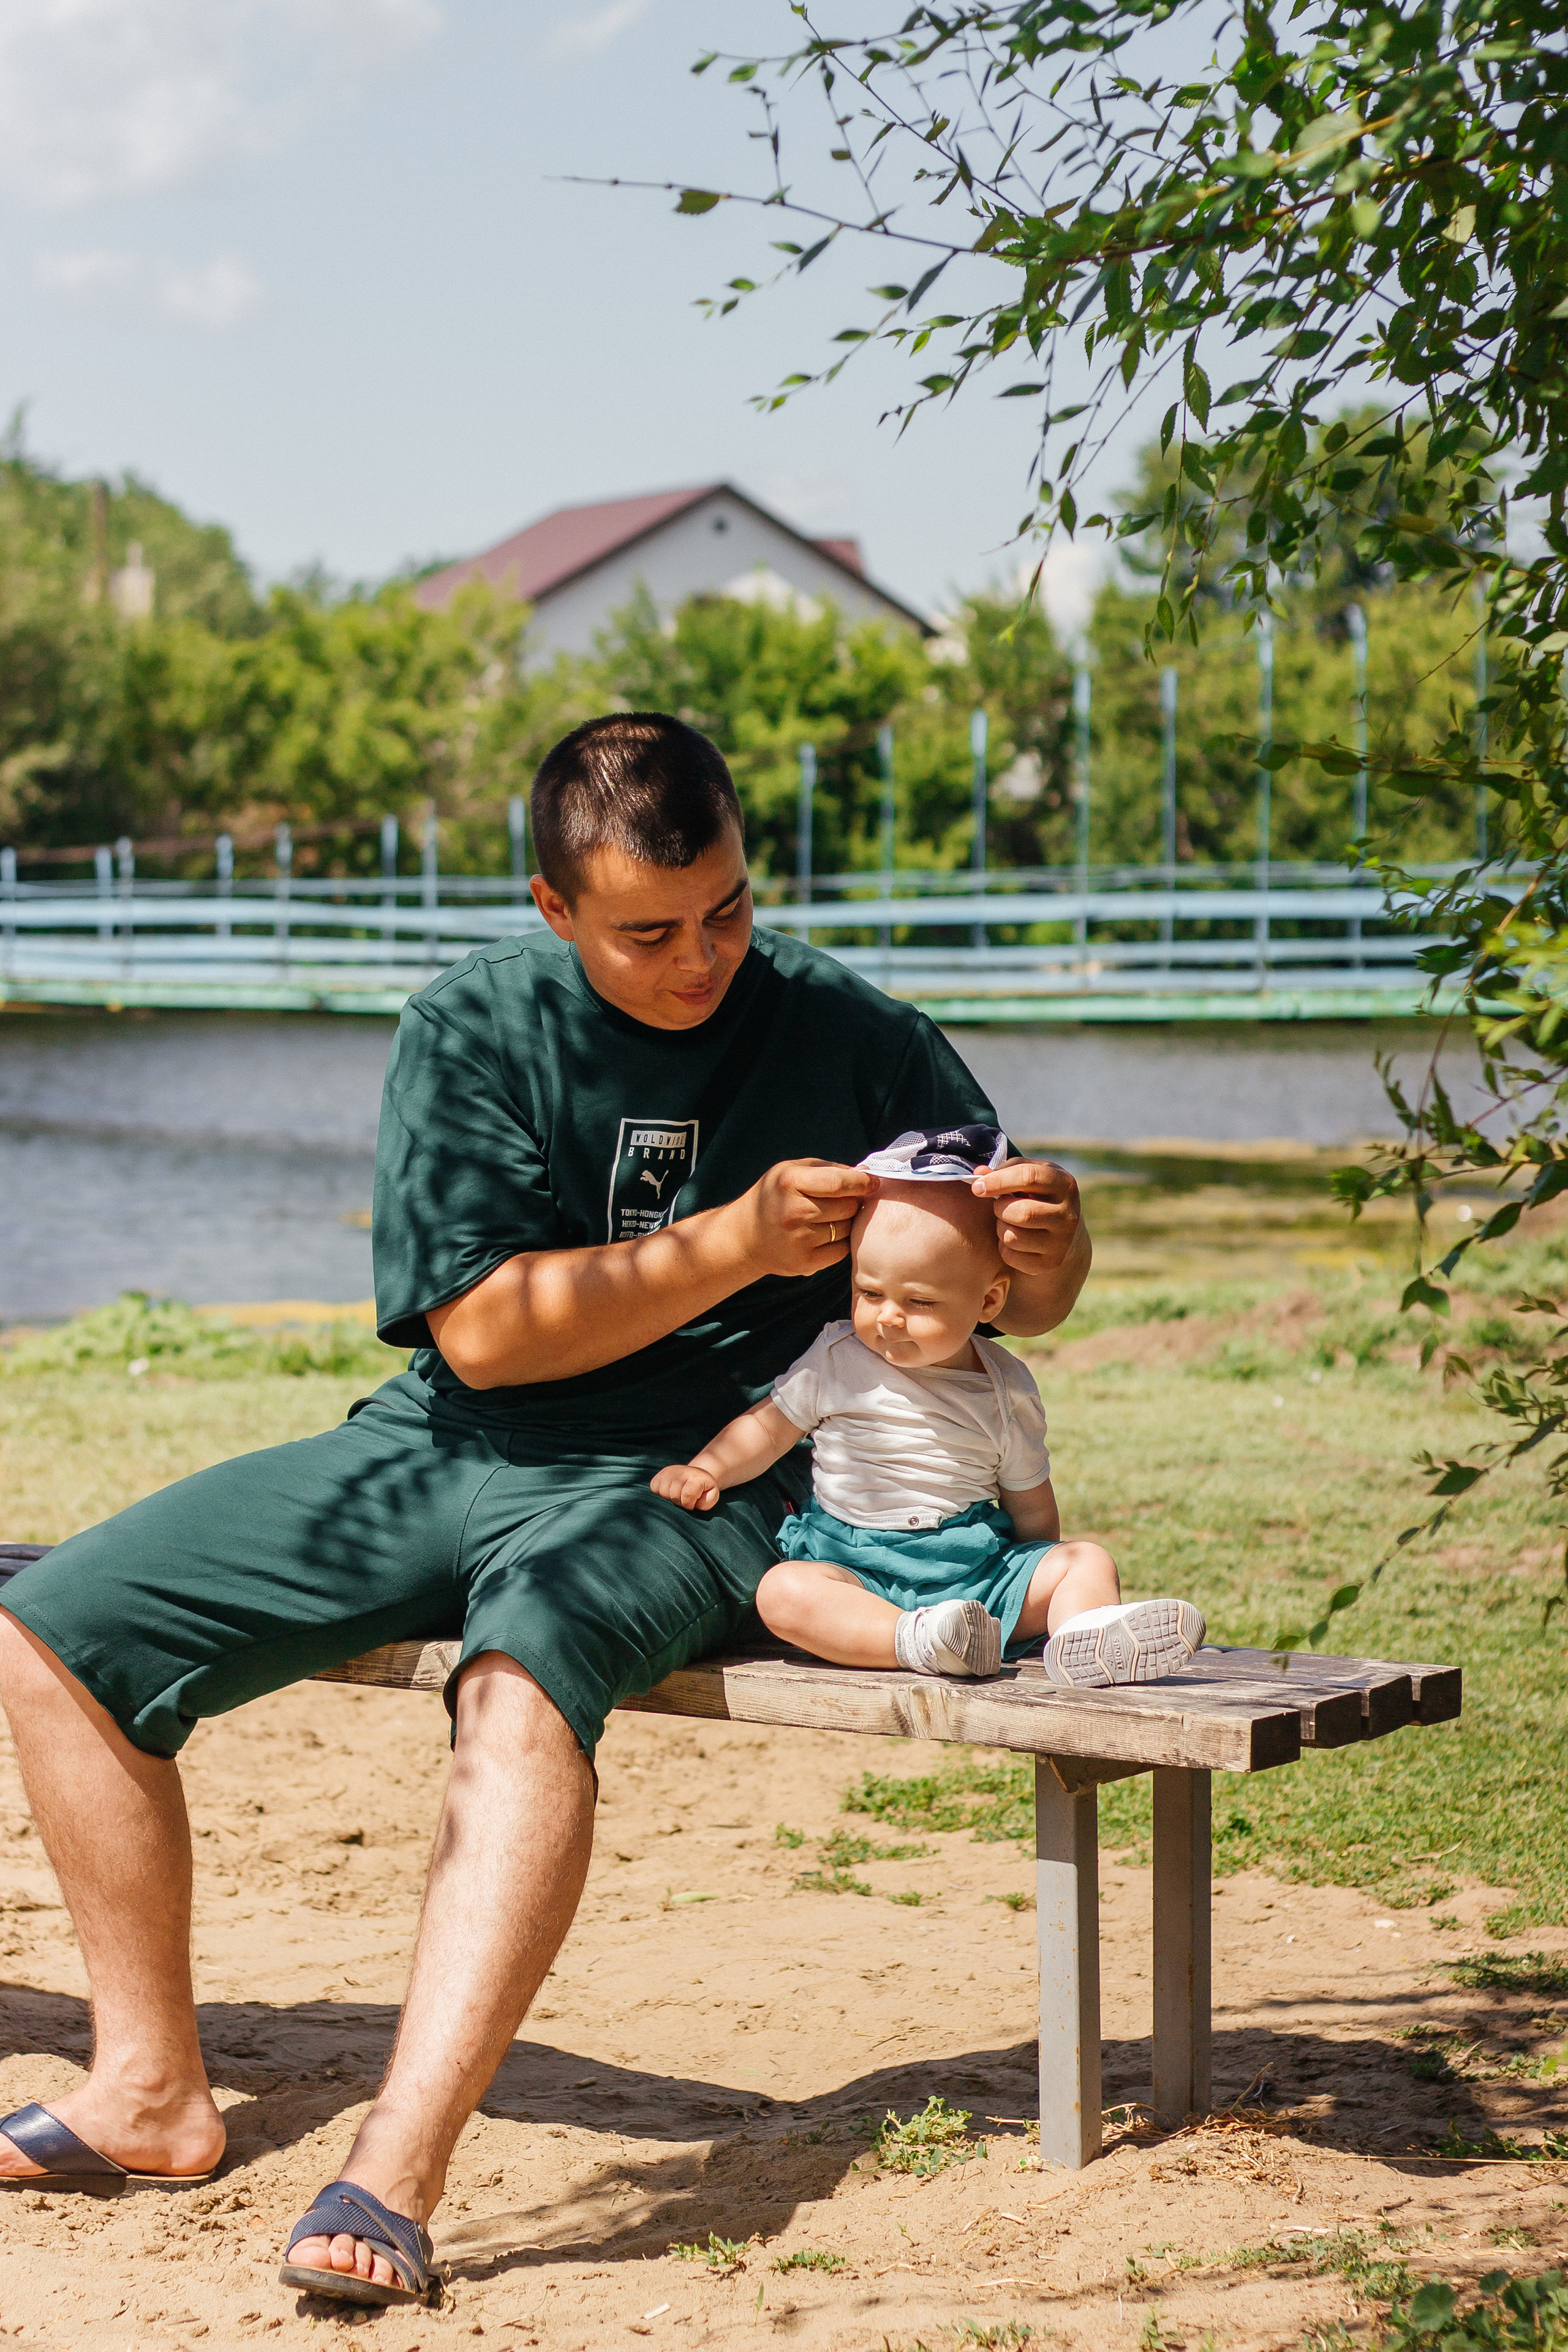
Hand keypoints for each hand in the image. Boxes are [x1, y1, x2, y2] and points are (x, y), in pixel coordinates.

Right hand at [650, 1463, 721, 1511]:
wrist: (696, 1476)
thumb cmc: (704, 1489)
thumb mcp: (712, 1495)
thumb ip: (707, 1502)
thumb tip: (694, 1503)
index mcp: (695, 1477)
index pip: (687, 1496)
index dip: (689, 1504)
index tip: (692, 1503)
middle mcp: (680, 1472)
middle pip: (674, 1496)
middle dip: (680, 1502)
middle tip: (685, 1499)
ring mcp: (668, 1472)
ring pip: (663, 1493)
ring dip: (670, 1498)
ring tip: (678, 1495)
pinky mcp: (659, 1475)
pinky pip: (654, 1489)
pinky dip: (661, 1493)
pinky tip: (669, 1492)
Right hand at [729, 1158, 876, 1280]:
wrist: (744, 1237)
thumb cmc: (774, 1196)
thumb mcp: (792, 1171)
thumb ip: (828, 1170)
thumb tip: (866, 1173)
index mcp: (790, 1182)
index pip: (838, 1183)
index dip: (861, 1182)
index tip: (872, 1182)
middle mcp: (793, 1211)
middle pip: (847, 1206)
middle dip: (851, 1202)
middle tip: (841, 1202)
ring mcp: (798, 1239)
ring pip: (847, 1228)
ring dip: (845, 1222)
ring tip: (826, 1218)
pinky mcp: (804, 1262)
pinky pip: (841, 1250)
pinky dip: (840, 1242)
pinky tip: (824, 1235)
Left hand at [972, 1157, 1082, 1277]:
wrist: (1062, 1231)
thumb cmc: (1038, 1195)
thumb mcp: (1029, 1176)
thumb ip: (1005, 1170)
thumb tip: (979, 1174)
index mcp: (1065, 1184)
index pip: (1029, 1177)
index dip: (998, 1181)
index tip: (977, 1187)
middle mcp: (1068, 1215)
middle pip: (1022, 1213)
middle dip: (1000, 1208)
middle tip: (998, 1206)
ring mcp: (1062, 1242)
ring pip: (1012, 1237)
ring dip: (1000, 1228)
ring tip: (1007, 1221)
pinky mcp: (1051, 1263)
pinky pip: (1011, 1256)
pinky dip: (1003, 1248)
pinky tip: (1014, 1238)